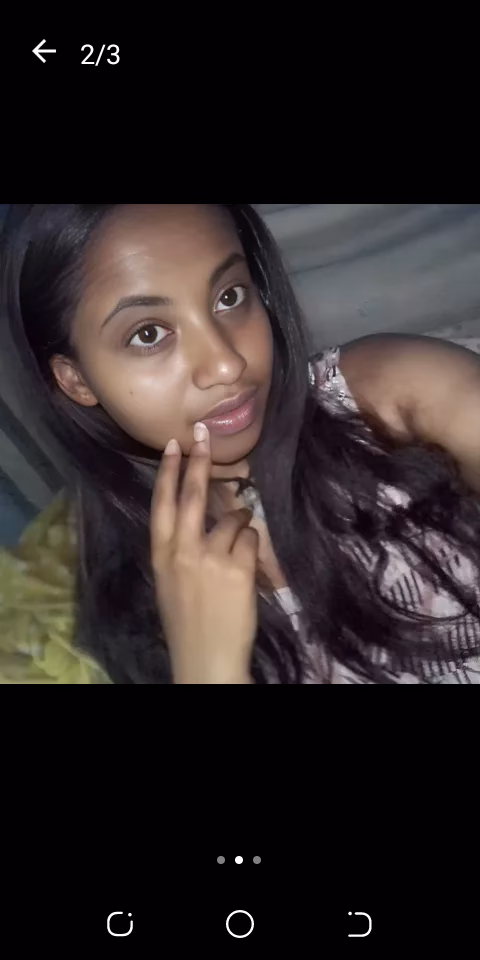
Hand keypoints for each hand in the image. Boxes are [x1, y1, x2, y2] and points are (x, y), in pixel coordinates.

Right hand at [151, 423, 259, 683]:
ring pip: (233, 520)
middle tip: (203, 435)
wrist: (205, 657)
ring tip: (239, 541)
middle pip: (193, 496)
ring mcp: (211, 558)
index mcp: (161, 555)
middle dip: (199, 462)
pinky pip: (251, 540)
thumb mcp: (170, 582)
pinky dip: (252, 546)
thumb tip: (202, 523)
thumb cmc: (187, 622)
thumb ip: (181, 551)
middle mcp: (183, 551)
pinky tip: (247, 566)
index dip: (168, 473)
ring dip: (241, 522)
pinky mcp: (238, 569)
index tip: (173, 447)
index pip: (162, 504)